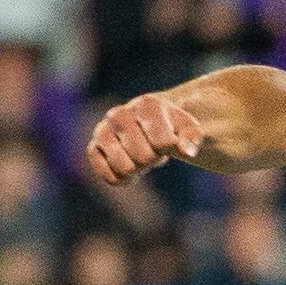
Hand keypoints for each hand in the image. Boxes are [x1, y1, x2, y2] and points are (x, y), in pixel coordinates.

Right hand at [87, 92, 202, 185]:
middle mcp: (118, 114)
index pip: (162, 141)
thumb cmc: (168, 126)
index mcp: (146, 105)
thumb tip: (188, 152)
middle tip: (152, 150)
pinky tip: (127, 168)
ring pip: (124, 167)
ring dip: (136, 170)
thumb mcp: (186, 127)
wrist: (145, 124)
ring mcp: (102, 131)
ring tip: (139, 157)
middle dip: (152, 159)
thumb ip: (192, 136)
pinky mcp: (93, 148)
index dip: (169, 149)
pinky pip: (106, 175)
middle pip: (143, 157)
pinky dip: (120, 179)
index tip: (168, 141)